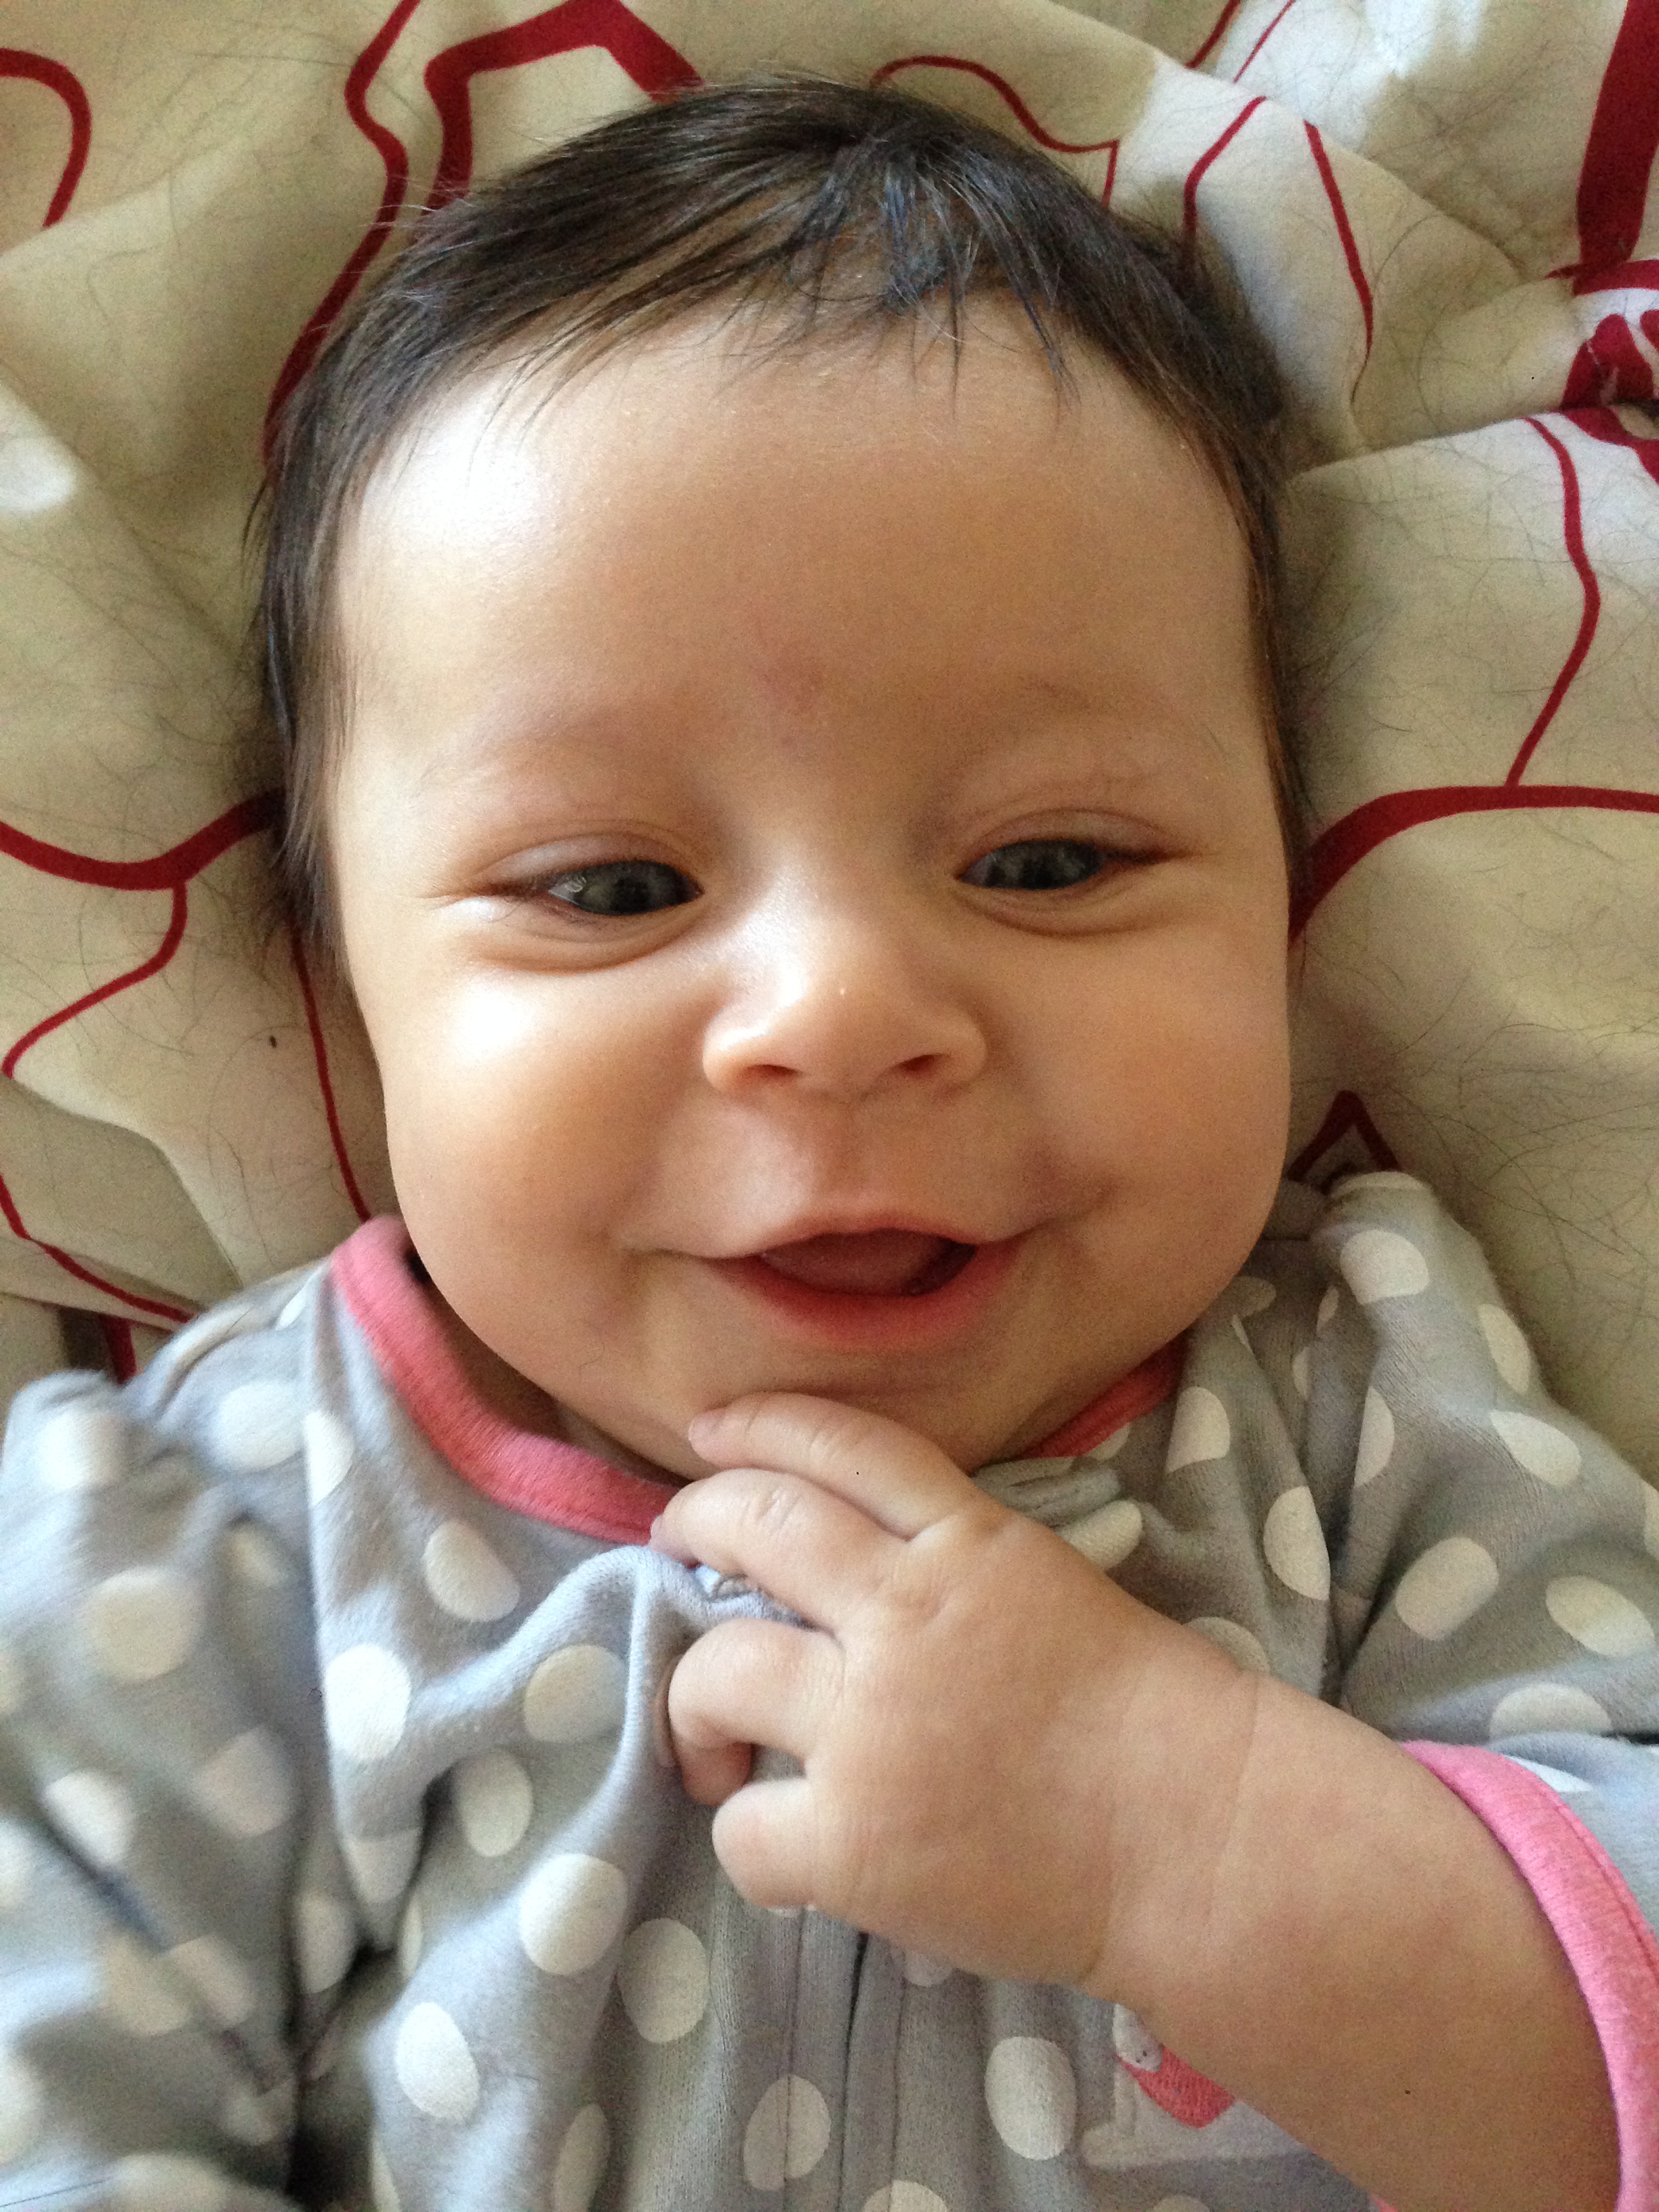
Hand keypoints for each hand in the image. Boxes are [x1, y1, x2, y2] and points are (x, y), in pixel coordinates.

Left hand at [651, 1392, 1258, 1991]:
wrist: (1209, 1840)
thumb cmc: (1156, 1724)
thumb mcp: (1054, 1589)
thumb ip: (954, 1569)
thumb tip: (850, 1582)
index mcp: (970, 1545)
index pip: (844, 1446)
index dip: (763, 1425)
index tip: (711, 1431)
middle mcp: (905, 1614)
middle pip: (754, 1525)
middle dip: (691, 1524)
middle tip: (674, 1553)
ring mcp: (871, 1726)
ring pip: (715, 1672)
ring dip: (690, 1703)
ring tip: (707, 1744)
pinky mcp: (855, 1838)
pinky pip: (743, 1829)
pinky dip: (747, 1834)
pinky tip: (782, 1844)